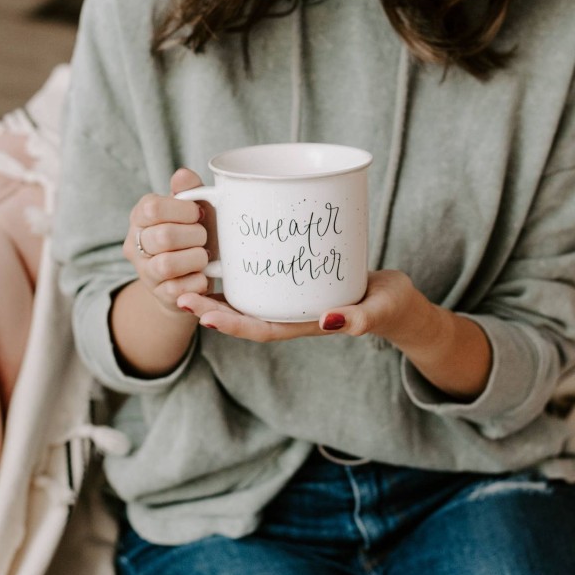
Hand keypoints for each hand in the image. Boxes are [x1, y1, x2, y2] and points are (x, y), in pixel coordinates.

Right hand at [123, 168, 214, 312]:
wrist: (194, 273)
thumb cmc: (195, 232)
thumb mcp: (194, 208)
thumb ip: (189, 189)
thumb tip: (183, 175)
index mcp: (141, 215)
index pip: (152, 208)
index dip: (182, 210)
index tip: (198, 214)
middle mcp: (135, 243)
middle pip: (163, 236)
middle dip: (194, 235)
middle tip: (203, 237)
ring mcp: (144, 271)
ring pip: (166, 264)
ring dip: (196, 258)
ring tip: (204, 256)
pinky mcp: (158, 295)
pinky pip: (177, 289)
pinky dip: (198, 280)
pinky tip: (203, 274)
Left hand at [176, 269, 417, 341]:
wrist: (397, 299)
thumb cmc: (390, 306)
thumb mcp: (378, 311)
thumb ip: (357, 319)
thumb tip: (328, 321)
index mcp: (305, 324)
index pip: (260, 329)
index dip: (230, 324)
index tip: (202, 315)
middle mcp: (293, 310)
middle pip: (245, 312)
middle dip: (212, 306)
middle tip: (177, 290)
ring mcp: (293, 294)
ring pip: (250, 293)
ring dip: (220, 286)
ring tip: (190, 268)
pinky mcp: (299, 275)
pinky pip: (265, 273)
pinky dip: (245, 264)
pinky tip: (228, 245)